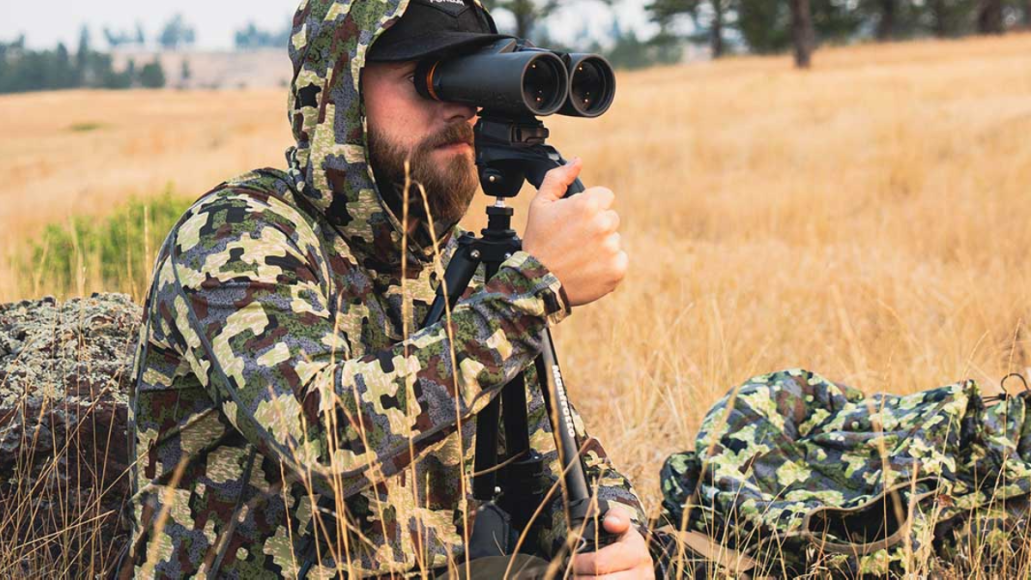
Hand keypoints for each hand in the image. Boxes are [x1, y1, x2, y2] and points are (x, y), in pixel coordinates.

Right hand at [522, 158, 627, 307]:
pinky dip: (606, 266)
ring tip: (578, 256)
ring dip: (601, 247)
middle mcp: (603, 224)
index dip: (589, 207)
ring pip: (613, 240)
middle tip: (574, 241)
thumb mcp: (540, 205)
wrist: (537, 284)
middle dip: (596, 227)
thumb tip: (577, 162)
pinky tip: (587, 268)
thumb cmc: (538, 243)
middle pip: (610, 218)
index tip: (576, 221)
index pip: (605, 197)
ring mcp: (612, 248)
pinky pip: (619, 261)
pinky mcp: (617, 269)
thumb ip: (558, 178)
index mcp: (587, 205)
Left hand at [572, 506, 653, 578]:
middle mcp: (641, 574)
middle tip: (574, 572)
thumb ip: (617, 516)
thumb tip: (610, 523)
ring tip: (580, 578)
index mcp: (636, 553)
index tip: (573, 559)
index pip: (600, 563)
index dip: (581, 563)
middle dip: (580, 578)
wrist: (640, 563)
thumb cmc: (626, 542)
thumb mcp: (624, 525)